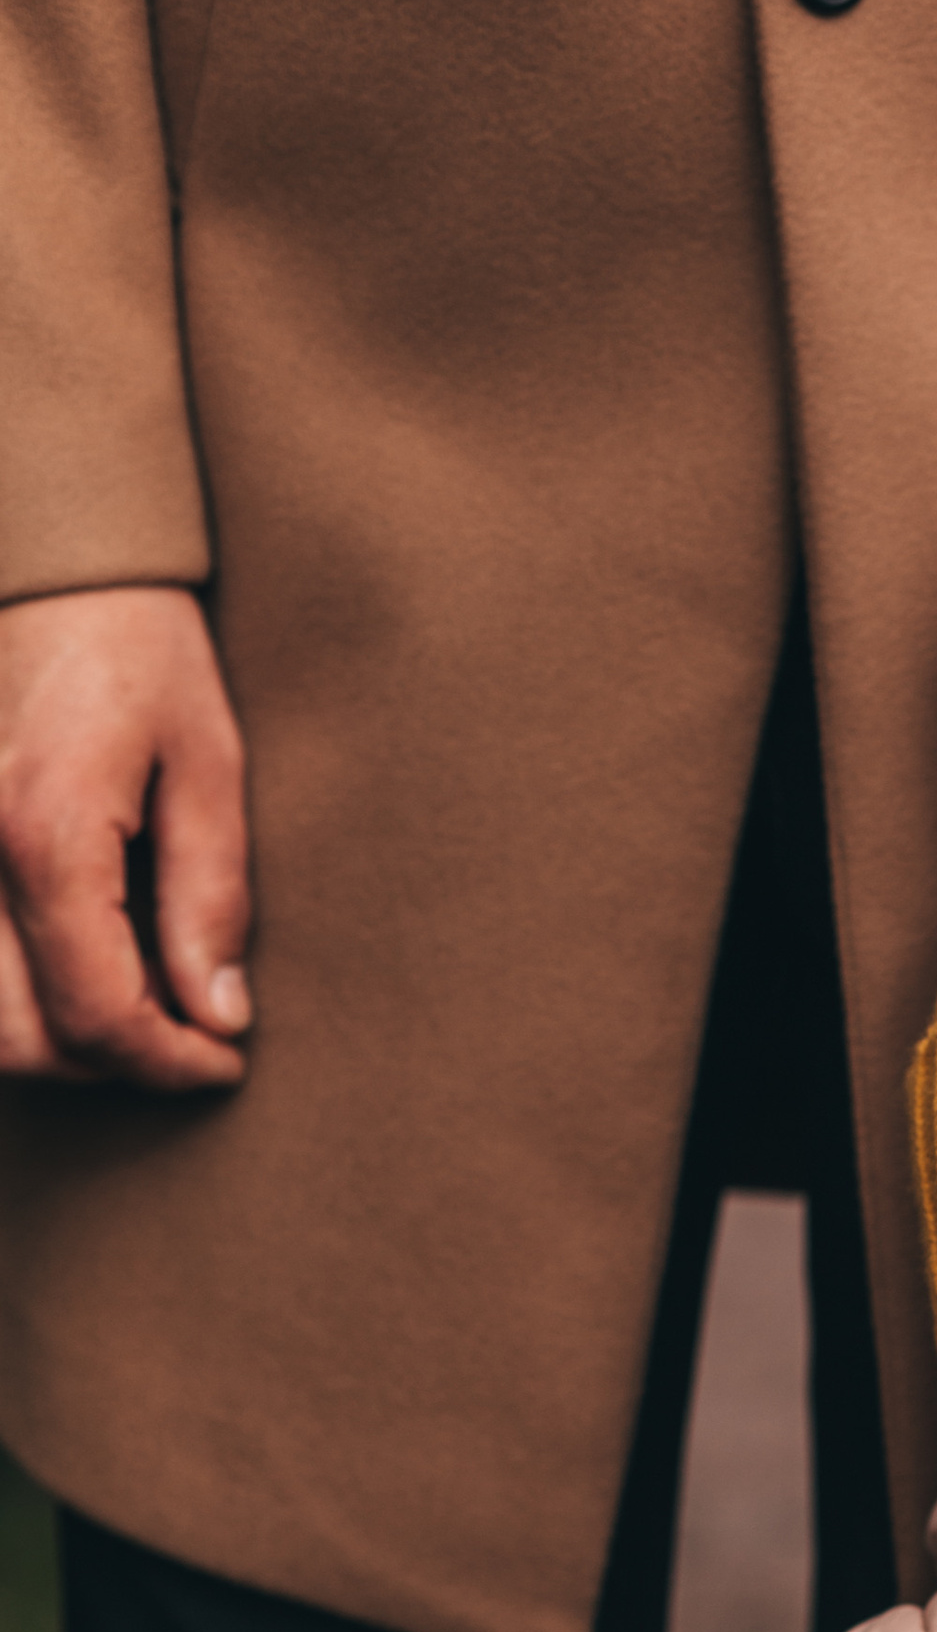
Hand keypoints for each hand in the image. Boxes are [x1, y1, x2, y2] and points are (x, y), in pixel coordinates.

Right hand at [0, 585, 254, 1087]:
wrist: (46, 568)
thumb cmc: (138, 650)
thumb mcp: (209, 765)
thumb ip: (211, 897)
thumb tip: (218, 1015)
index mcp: (48, 831)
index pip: (96, 1014)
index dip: (167, 1063)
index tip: (221, 1060)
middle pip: (18, 1039)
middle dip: (107, 1063)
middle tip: (182, 1038)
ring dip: (50, 1043)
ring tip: (131, 1007)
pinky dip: (12, 997)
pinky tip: (73, 971)